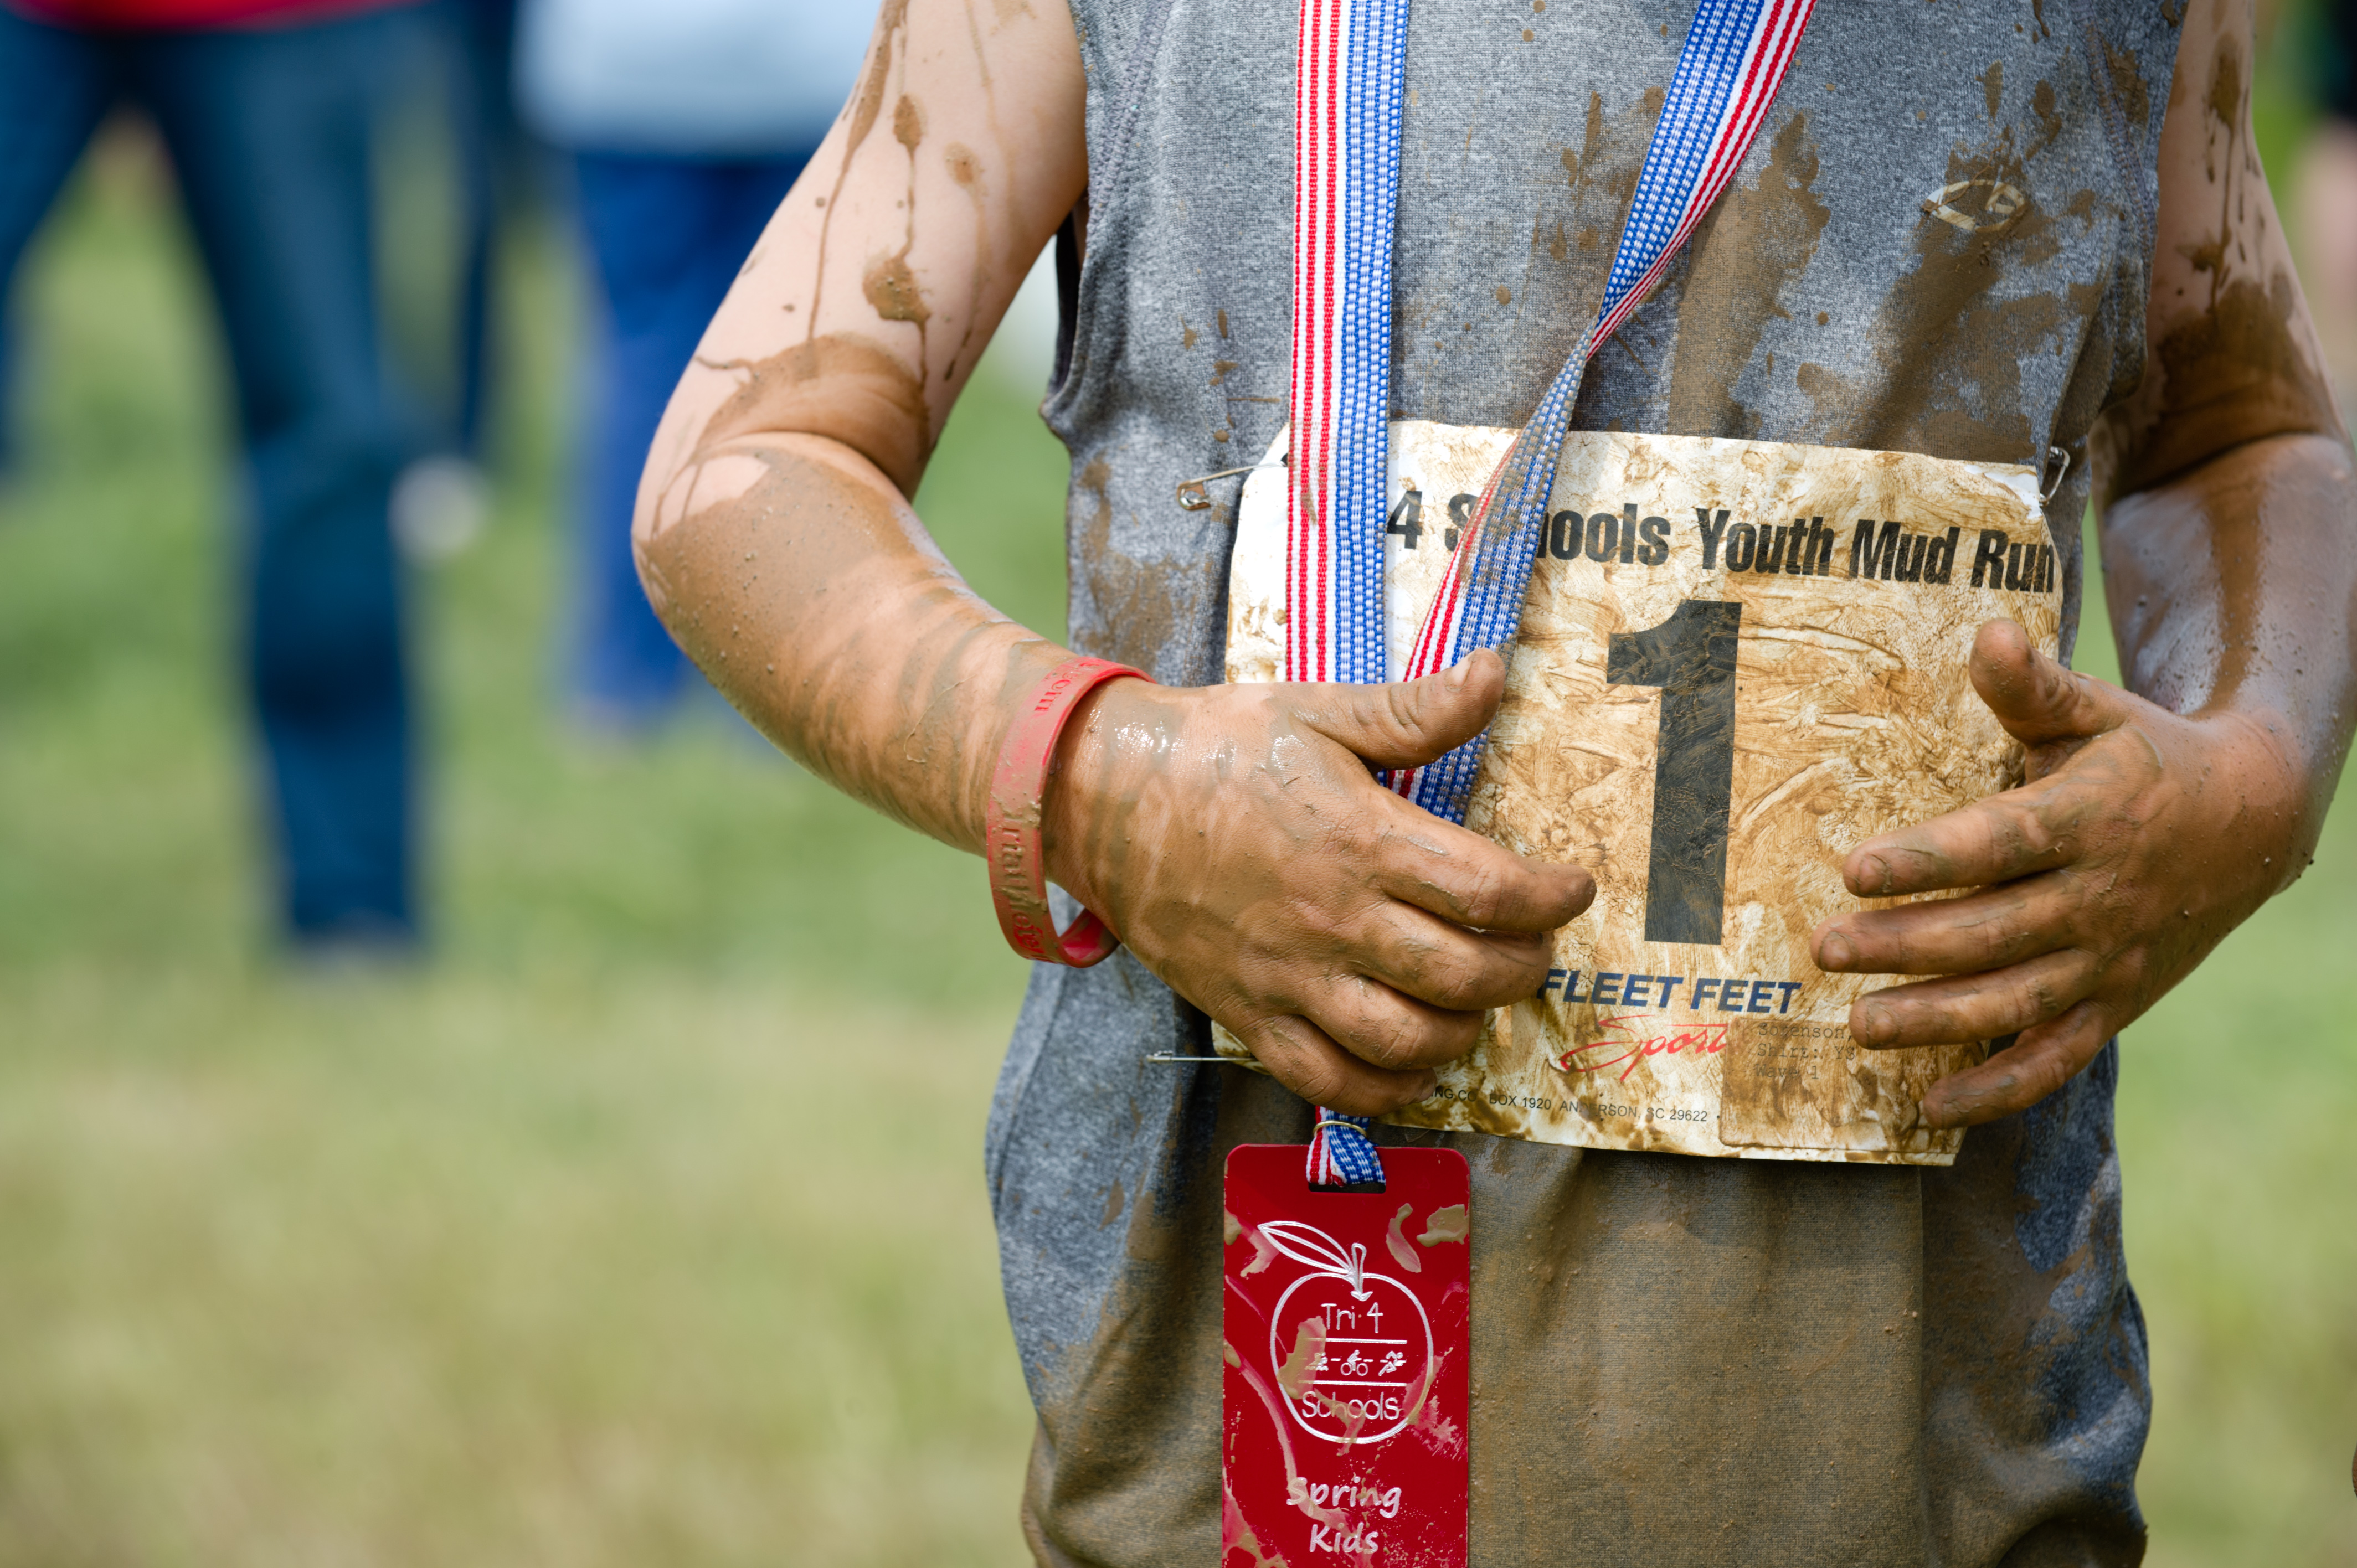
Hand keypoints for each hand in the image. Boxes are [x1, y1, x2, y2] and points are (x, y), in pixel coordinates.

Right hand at [1043, 650, 1595, 1114]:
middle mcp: (1333, 920)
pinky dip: (1386, 1089)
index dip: (1551, 899)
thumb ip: (1415, 710)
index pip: (1491, 892)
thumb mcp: (1320, 710)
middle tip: (1533, 945)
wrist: (1101, 796)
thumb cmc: (1217, 747)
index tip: (1571, 888)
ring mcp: (1290, 977)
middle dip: (1524, 967)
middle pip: (1466, 975)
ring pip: (1408, 1039)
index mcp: (1360, 840)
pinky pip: (1331, 1083)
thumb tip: (1498, 674)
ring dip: (1464, 1028)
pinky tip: (1412, 1061)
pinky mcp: (1250, 1015)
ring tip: (1476, 998)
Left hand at [1809, 620, 2308, 1127]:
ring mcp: (2109, 960)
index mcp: (2089, 819)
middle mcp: (2099, 898)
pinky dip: (1999, 1089)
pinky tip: (1932, 1108)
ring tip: (1859, 1025)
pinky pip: (2057, 1059)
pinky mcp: (2116, 1004)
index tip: (1856, 867)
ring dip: (1936, 1021)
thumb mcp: (2096, 710)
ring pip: (2017, 1001)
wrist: (2249, 822)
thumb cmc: (2142, 756)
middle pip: (1993, 931)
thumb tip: (1989, 632)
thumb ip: (2033, 685)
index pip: (1999, 844)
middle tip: (1825, 948)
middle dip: (1906, 946)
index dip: (1928, 858)